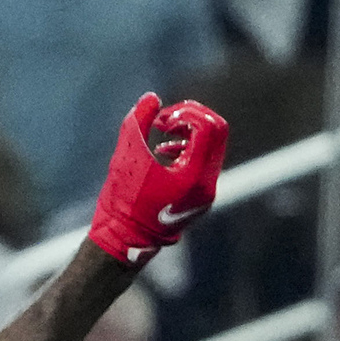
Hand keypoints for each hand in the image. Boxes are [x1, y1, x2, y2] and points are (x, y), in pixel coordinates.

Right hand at [84, 96, 229, 265]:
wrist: (124, 243)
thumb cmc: (122, 202)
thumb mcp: (126, 157)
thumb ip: (137, 122)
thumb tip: (151, 98)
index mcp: (193, 176)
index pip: (207, 126)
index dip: (185, 113)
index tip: (160, 120)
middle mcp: (206, 184)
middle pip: (217, 131)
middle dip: (192, 117)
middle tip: (166, 119)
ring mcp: (205, 192)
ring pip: (212, 145)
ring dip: (189, 130)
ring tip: (162, 134)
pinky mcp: (199, 196)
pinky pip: (204, 160)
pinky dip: (188, 147)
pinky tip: (163, 152)